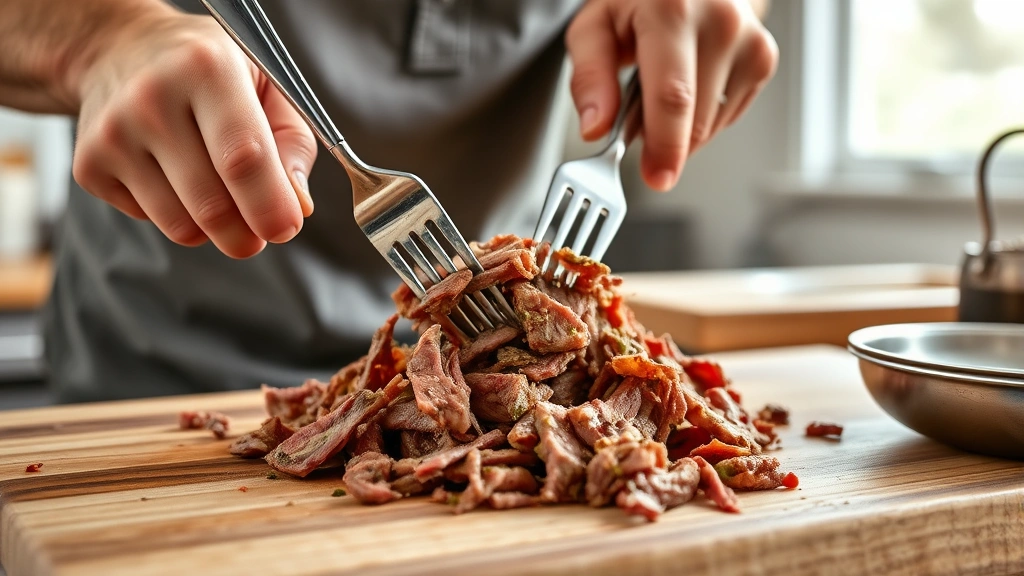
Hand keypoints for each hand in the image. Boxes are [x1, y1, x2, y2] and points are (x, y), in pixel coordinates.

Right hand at [70, 5, 315, 257]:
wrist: (118, 50)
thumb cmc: (209, 71)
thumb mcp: (266, 82)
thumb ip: (293, 142)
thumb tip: (297, 205)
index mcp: (207, 69)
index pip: (242, 157)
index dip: (270, 205)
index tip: (287, 229)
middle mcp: (152, 98)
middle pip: (212, 204)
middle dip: (246, 234)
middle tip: (260, 234)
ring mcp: (114, 134)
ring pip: (182, 226)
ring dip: (213, 229)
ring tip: (218, 193)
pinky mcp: (89, 166)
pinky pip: (152, 221)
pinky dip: (176, 214)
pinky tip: (173, 175)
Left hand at [566, 0, 777, 190]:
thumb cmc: (639, 0)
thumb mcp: (594, 27)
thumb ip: (588, 78)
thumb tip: (595, 126)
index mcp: (673, 11)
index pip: (673, 97)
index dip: (666, 147)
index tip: (657, 177)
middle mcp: (721, 22)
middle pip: (695, 119)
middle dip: (663, 140)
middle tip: (637, 116)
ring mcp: (749, 41)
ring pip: (712, 125)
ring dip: (681, 128)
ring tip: (663, 83)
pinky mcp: (763, 59)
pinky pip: (727, 117)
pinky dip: (702, 116)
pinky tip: (689, 83)